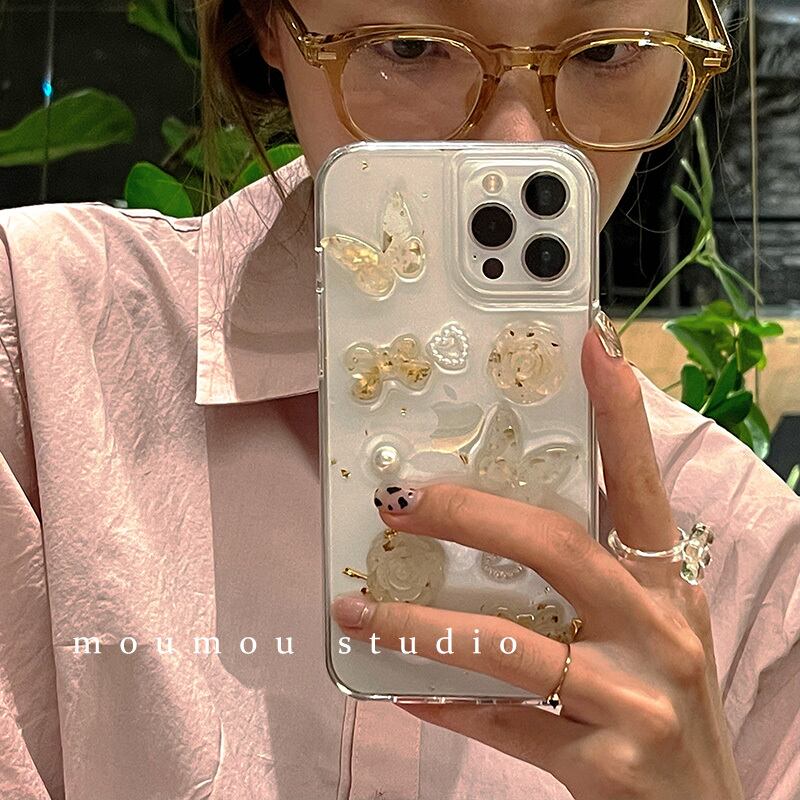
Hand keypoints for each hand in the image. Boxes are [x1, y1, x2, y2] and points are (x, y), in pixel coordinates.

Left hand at [331, 316, 744, 799]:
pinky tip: (399, 687)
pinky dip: (446, 701)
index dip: (619, 413)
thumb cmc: (666, 701)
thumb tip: (497, 521)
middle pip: (552, 547)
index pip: (638, 483)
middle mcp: (655, 629)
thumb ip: (595, 576)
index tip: (589, 345)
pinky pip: (502, 723)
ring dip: (420, 626)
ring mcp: (631, 698)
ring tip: (357, 612)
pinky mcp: (602, 762)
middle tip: (398, 501)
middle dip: (467, 515)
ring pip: (508, 643)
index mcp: (663, 585)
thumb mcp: (650, 626)